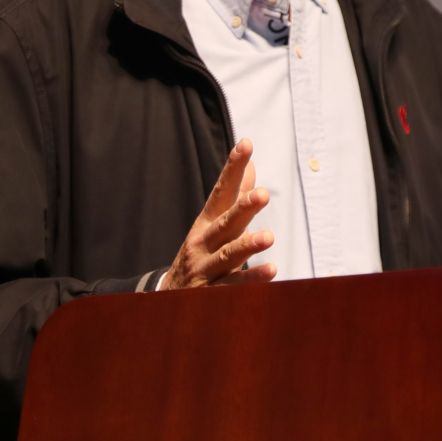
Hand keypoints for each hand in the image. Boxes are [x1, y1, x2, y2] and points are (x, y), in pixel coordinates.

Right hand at [160, 138, 277, 289]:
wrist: (170, 295)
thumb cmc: (203, 252)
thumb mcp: (215, 223)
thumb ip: (235, 197)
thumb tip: (252, 166)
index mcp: (208, 222)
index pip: (221, 191)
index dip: (232, 168)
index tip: (246, 145)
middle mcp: (204, 242)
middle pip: (225, 222)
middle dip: (243, 208)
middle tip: (263, 194)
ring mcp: (206, 268)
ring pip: (228, 255)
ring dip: (248, 245)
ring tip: (269, 237)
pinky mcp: (210, 293)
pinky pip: (232, 286)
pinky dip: (251, 279)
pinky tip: (271, 270)